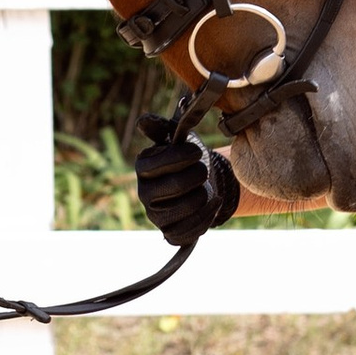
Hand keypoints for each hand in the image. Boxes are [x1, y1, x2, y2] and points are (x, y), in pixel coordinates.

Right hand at [136, 125, 240, 243]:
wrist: (200, 183)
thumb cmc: (187, 156)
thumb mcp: (177, 137)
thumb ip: (162, 127)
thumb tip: (143, 121)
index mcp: (143, 167)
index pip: (162, 162)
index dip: (185, 155)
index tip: (197, 151)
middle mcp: (144, 193)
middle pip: (177, 185)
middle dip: (199, 174)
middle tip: (203, 169)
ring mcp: (155, 216)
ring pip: (186, 207)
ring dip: (205, 194)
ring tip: (206, 186)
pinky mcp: (169, 233)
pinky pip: (190, 230)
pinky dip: (207, 215)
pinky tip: (213, 202)